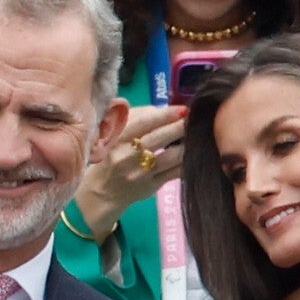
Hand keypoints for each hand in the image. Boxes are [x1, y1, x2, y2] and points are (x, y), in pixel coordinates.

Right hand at [72, 106, 185, 239]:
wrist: (103, 190)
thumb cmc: (112, 153)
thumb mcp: (115, 132)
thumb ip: (136, 117)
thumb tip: (162, 110)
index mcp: (117, 139)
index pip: (143, 123)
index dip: (164, 115)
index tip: (182, 109)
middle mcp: (127, 157)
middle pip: (158, 139)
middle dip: (179, 127)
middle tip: (194, 119)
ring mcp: (141, 174)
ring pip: (171, 157)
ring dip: (187, 144)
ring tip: (196, 134)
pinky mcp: (152, 187)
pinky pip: (175, 173)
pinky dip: (187, 161)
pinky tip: (193, 152)